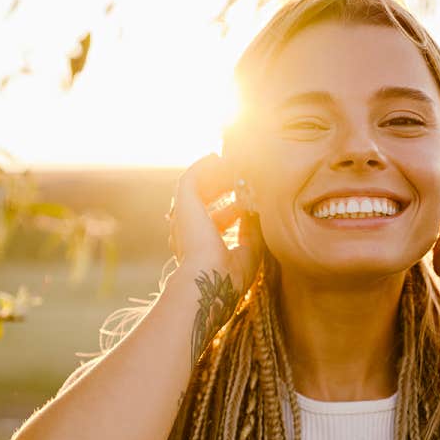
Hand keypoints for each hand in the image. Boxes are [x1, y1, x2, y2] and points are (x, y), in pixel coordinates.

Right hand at [167, 153, 260, 289]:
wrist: (210, 281)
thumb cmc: (229, 278)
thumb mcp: (248, 254)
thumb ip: (252, 233)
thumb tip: (256, 213)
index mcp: (200, 247)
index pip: (214, 223)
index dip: (232, 210)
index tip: (249, 202)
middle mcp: (187, 232)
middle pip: (204, 202)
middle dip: (222, 189)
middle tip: (241, 178)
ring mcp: (184, 217)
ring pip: (195, 188)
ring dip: (213, 175)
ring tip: (229, 162)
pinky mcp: (184, 204)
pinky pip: (190, 178)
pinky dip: (202, 167)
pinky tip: (216, 157)